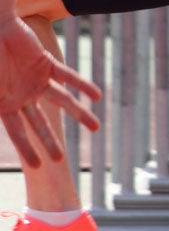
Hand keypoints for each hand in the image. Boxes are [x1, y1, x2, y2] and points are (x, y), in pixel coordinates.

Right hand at [0, 17, 100, 167]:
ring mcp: (35, 80)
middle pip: (39, 122)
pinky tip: (96, 96)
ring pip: (62, 101)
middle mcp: (21, 95)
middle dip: (49, 141)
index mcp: (3, 104)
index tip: (38, 166)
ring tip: (97, 128)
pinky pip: (68, 76)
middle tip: (60, 159)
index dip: (27, 148)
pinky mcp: (46, 64)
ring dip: (80, 113)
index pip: (17, 132)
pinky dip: (82, 85)